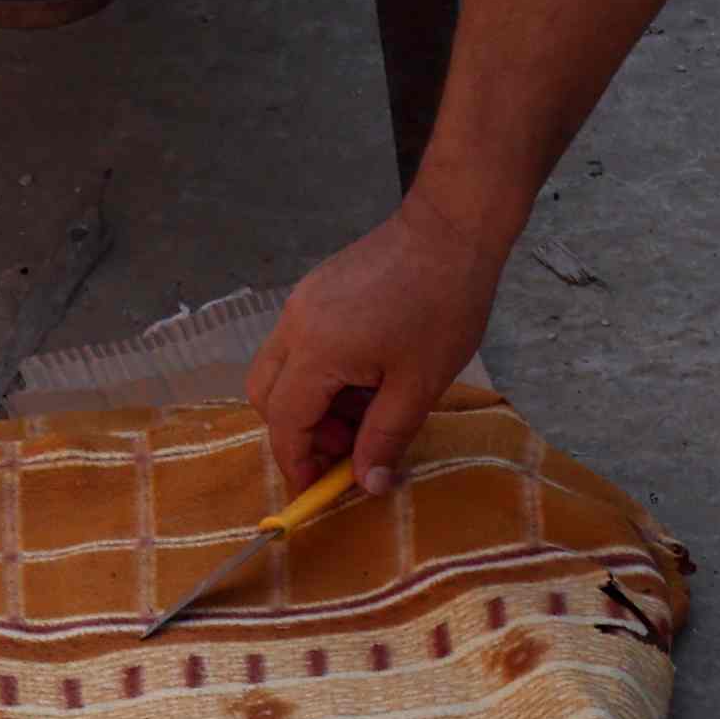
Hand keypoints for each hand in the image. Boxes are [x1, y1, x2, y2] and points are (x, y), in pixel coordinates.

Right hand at [243, 185, 505, 489]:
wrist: (453, 229)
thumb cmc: (443, 305)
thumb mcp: (419, 385)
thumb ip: (385, 438)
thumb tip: (367, 484)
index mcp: (315, 350)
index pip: (284, 422)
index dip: (297, 463)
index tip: (319, 489)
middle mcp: (295, 323)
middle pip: (267, 395)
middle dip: (300, 432)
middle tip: (349, 446)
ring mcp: (302, 301)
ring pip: (282, 369)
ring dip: (314, 402)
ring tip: (369, 410)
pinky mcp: (318, 288)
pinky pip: (301, 343)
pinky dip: (322, 373)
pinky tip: (370, 375)